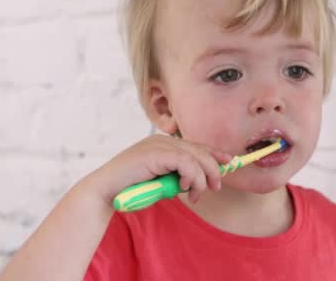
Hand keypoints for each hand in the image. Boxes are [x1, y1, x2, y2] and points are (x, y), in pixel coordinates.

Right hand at [83, 134, 231, 206]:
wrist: (105, 192)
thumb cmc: (131, 189)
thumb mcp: (162, 181)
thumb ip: (178, 177)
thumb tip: (200, 183)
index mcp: (164, 144)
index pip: (196, 146)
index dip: (215, 154)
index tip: (230, 163)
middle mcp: (163, 140)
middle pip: (200, 150)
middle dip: (213, 169)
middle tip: (216, 187)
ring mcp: (159, 144)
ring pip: (196, 158)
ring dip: (201, 179)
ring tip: (196, 195)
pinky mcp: (157, 153)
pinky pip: (186, 163)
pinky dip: (191, 177)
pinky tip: (184, 188)